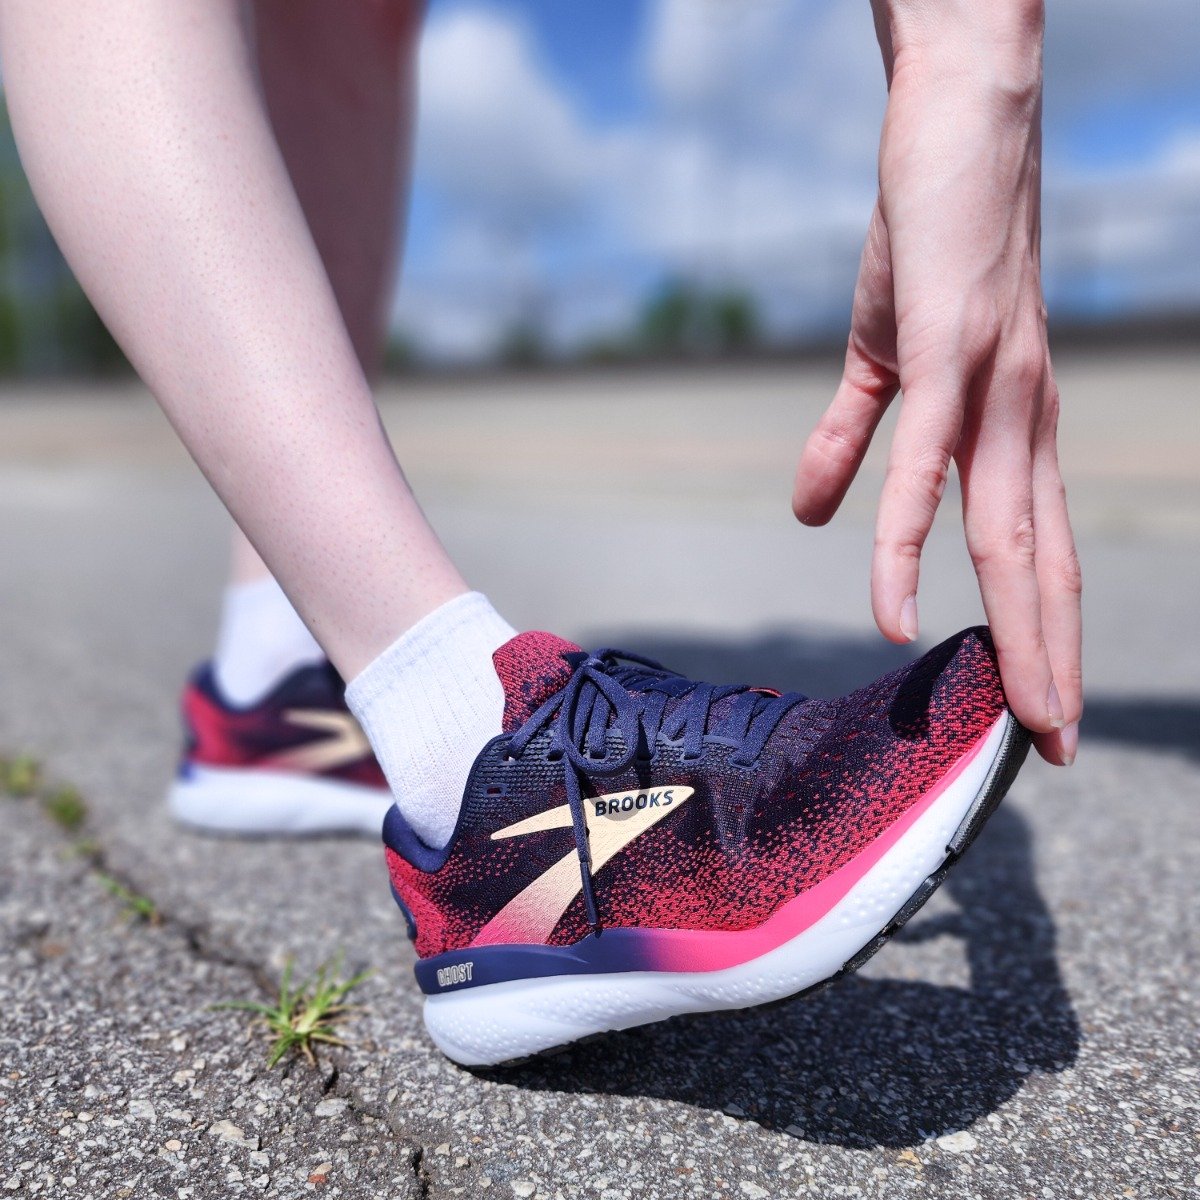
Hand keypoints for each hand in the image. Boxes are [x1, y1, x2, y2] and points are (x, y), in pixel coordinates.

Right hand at [792, 0, 1080, 765]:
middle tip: (1056, 745)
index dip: (1044, 628)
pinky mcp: (949, 356)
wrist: (963, 123)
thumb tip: (805, 516)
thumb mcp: (883, 358)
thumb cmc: (929, 237)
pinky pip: (923, 470)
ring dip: (1018, 632)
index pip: (1040, 547)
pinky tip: (896, 618)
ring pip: (1009, 535)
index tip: (1042, 703)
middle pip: (1044, 563)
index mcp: (1015, 427)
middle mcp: (1026, 422)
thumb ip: (848, 440)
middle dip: (1053, 659)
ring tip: (1023, 720)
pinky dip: (909, 550)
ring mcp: (996, 392)